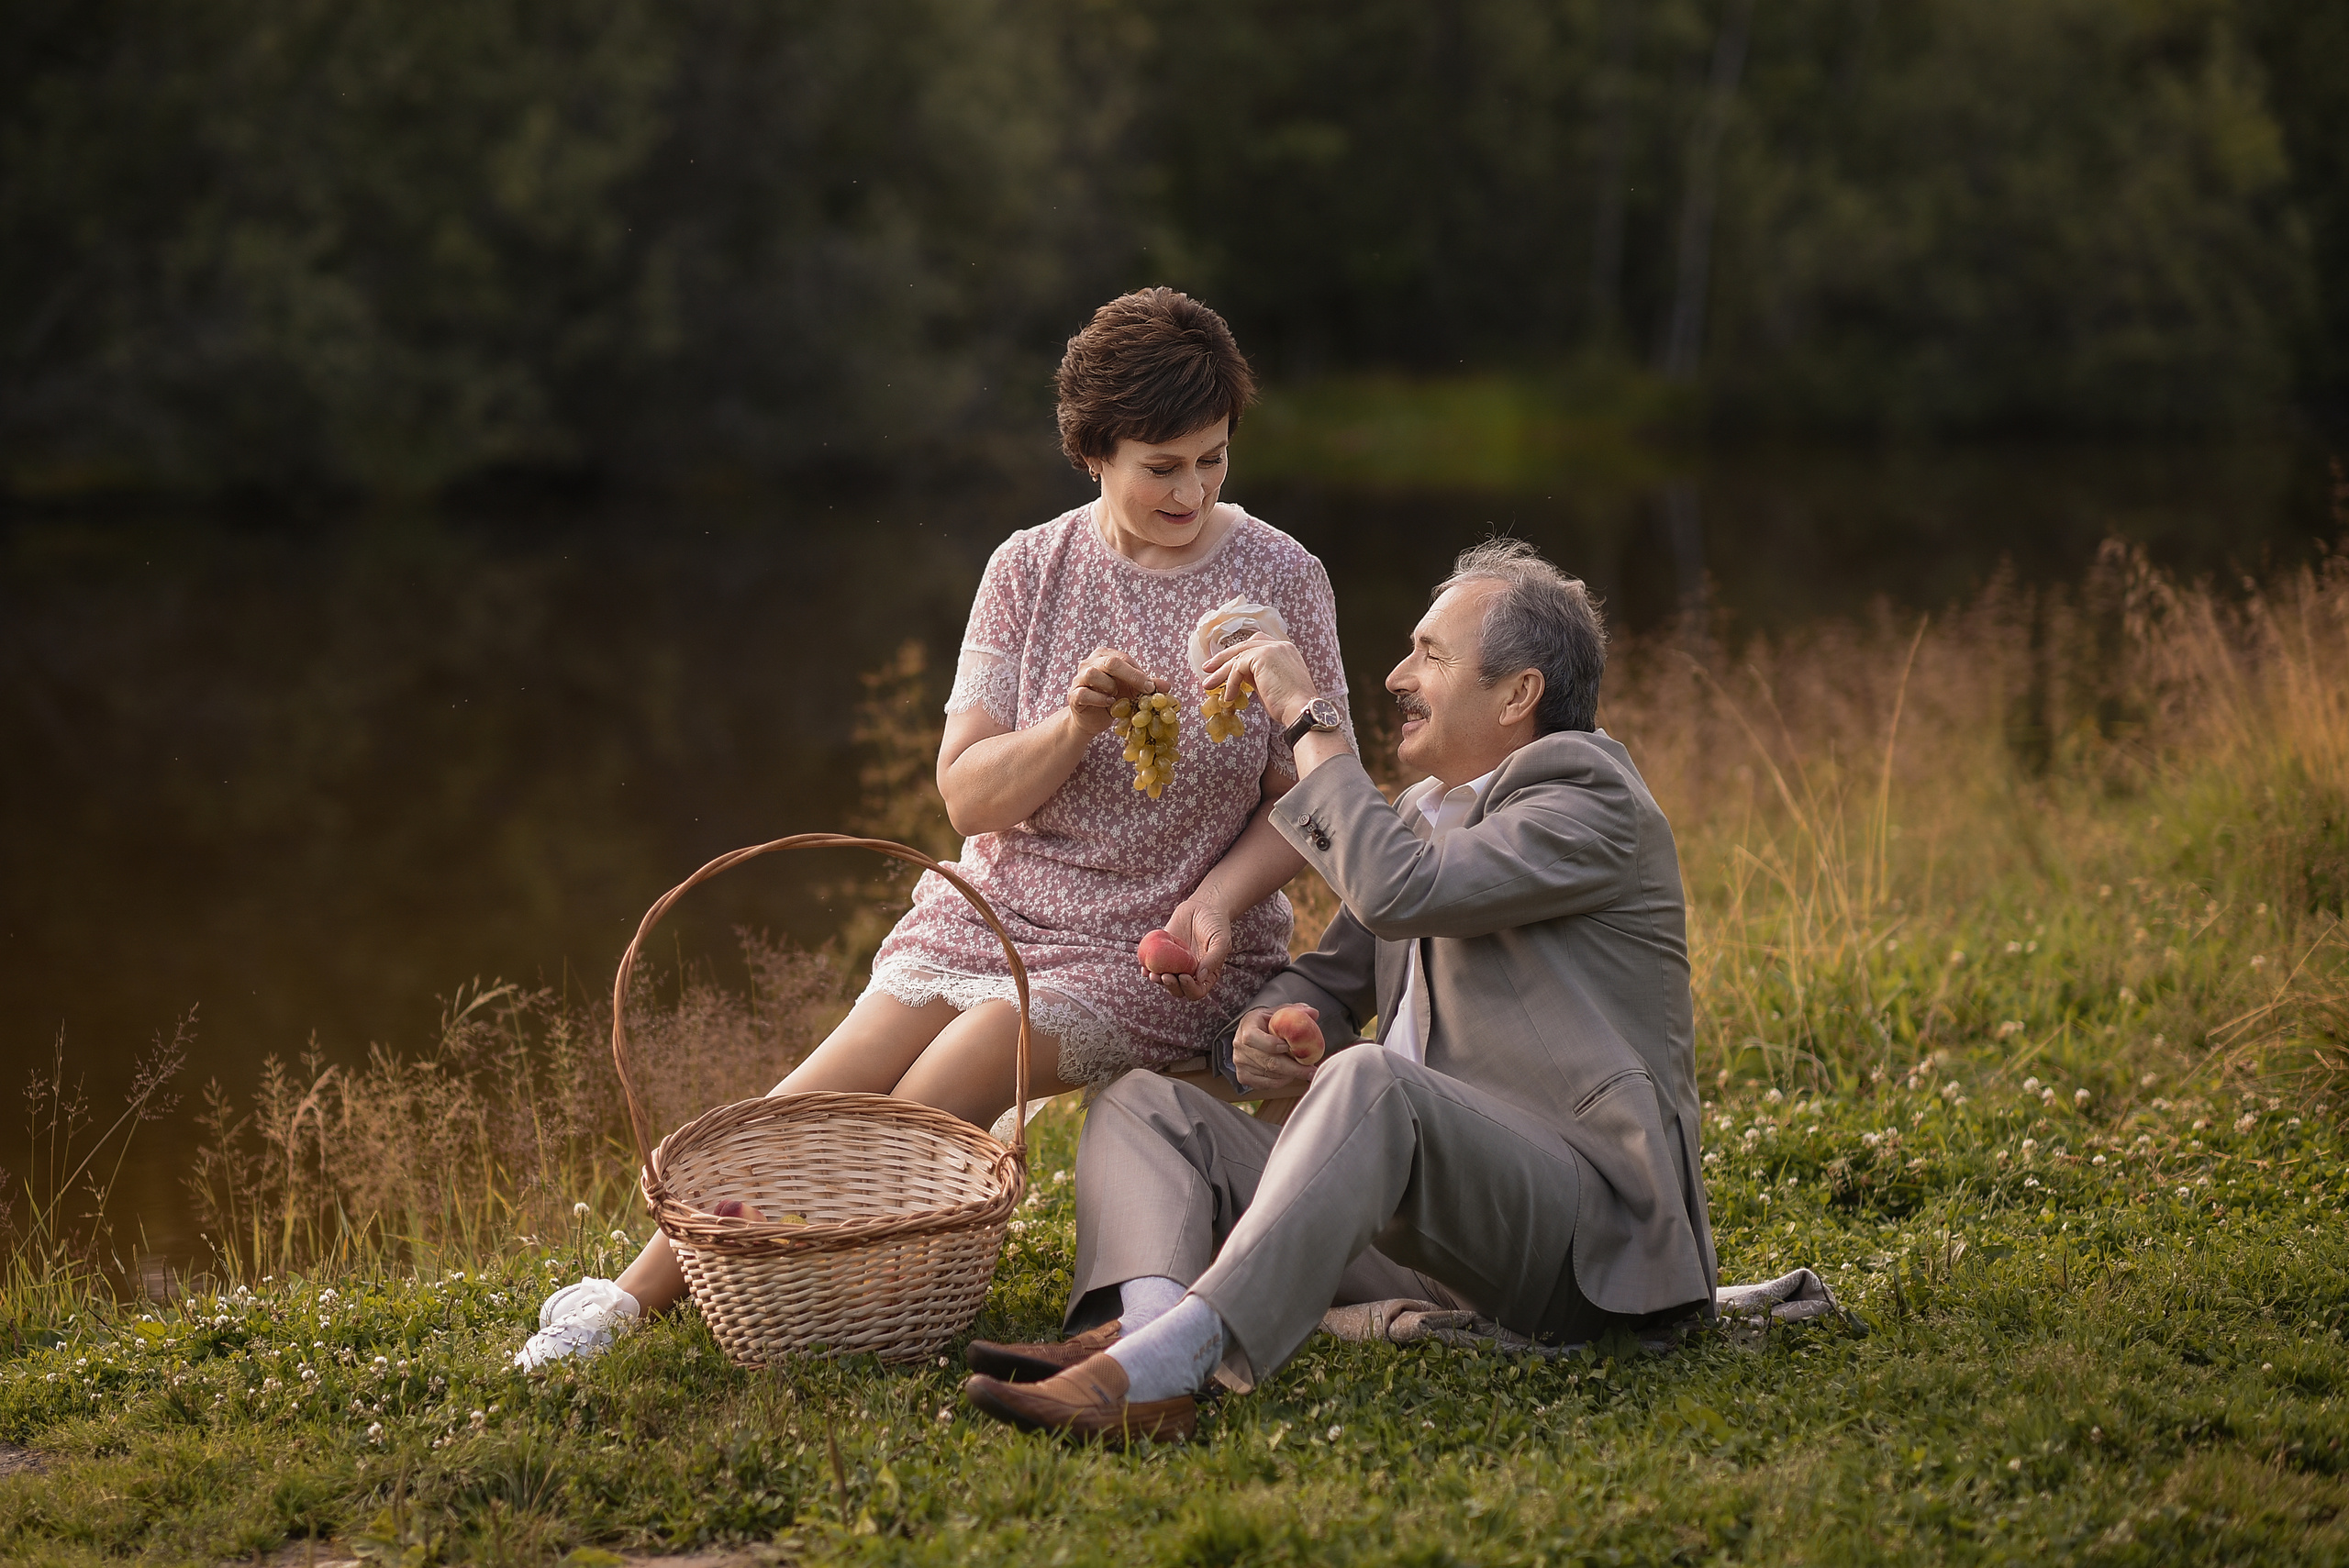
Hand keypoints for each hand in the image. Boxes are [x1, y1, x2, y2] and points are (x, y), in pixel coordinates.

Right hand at [1066, 646, 1160, 735]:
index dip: (1139, 673)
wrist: (1092, 719)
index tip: (1151, 687)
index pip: (1123, 658)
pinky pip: (1084, 693)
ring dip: (1110, 686)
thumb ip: (1148, 687)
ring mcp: (1079, 678)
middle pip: (1109, 662)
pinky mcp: (1073, 695)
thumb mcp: (1132, 692)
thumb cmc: (1112, 700)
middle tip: (1145, 690)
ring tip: (1116, 697)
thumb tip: (1167, 686)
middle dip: (1131, 676)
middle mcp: (1089, 662)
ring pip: (1093, 674)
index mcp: (1104, 656)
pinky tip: (1108, 704)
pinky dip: (1099, 699)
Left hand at [1147, 897, 1231, 1000]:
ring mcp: (1176, 965)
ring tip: (1152, 974)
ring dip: (1157, 980)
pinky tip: (1144, 967)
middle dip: (1170, 986)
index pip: (1197, 991)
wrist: (1201, 906)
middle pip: (1179, 990)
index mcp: (1206, 975)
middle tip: (1165, 976)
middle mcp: (1190, 973)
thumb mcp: (1221, 939)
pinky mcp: (1163, 954)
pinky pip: (1154, 966)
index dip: (1189, 988)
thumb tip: (1199, 977)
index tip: (1183, 976)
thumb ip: (1214, 959)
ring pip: (1164, 980)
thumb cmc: (1215, 923)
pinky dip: (1147, 968)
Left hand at [1202, 635, 1318, 728]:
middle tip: (1208, 668)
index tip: (1225, 664)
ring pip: (1239, 656)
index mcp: (1285, 650)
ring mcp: (1272, 649)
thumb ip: (1257, 675)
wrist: (1302, 711)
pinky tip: (1229, 697)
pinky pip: (1238, 667)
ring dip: (1221, 672)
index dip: (1239, 653)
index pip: (1257, 644)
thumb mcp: (1271, 685)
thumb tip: (1239, 676)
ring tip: (1209, 684)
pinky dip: (1231, 682)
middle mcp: (1280, 645)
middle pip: (1245, 645)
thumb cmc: (1290, 706)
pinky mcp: (1263, 657)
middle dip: (1224, 657)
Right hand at [1231, 1007, 1319, 1093]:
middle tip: (1310, 1070)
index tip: (1289, 1047)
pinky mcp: (1243, 1076)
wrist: (1252, 1032)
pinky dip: (1281, 1082)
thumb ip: (1296, 1011)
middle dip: (1293, 1068)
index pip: (1253, 1037)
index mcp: (1247, 1025)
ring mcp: (1240, 1062)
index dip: (1271, 1044)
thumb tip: (1313, 1013)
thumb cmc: (1267, 1022)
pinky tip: (1289, 1075)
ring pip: (1269, 1075)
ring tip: (1302, 1070)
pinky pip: (1266, 1084)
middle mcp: (1240, 1045)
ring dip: (1289, 1075)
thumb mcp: (1280, 1012)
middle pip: (1267, 1061)